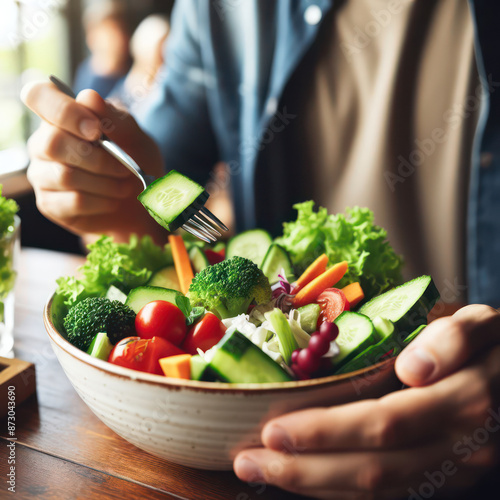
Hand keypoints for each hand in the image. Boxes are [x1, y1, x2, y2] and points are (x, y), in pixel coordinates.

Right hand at [21, 80, 165, 242]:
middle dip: (99, 159)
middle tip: (125, 168)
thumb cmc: (135, 162)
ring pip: (65, 175)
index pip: (37, 95)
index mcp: (60, 117)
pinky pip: (74, 201)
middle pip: (53, 143)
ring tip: (124, 185)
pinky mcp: (50, 204)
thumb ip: (114, 118)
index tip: (96, 130)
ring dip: (106, 183)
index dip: (64, 110)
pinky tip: (113, 200)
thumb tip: (89, 97)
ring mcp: (42, 175)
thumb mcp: (135, 137)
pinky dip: (102, 201)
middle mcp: (43, 143)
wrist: (142, 202)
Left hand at [234, 305, 499, 498]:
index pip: (381, 424)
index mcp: (461, 402)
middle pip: (371, 468)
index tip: (273, 429)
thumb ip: (454, 339)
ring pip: (376, 491)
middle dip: (304, 469)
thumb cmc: (495, 345)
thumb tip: (414, 368)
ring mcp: (448, 470)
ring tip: (260, 472)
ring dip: (312, 485)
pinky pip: (386, 493)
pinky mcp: (439, 479)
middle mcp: (455, 447)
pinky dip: (338, 489)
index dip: (326, 432)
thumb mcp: (483, 324)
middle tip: (246, 461)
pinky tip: (302, 479)